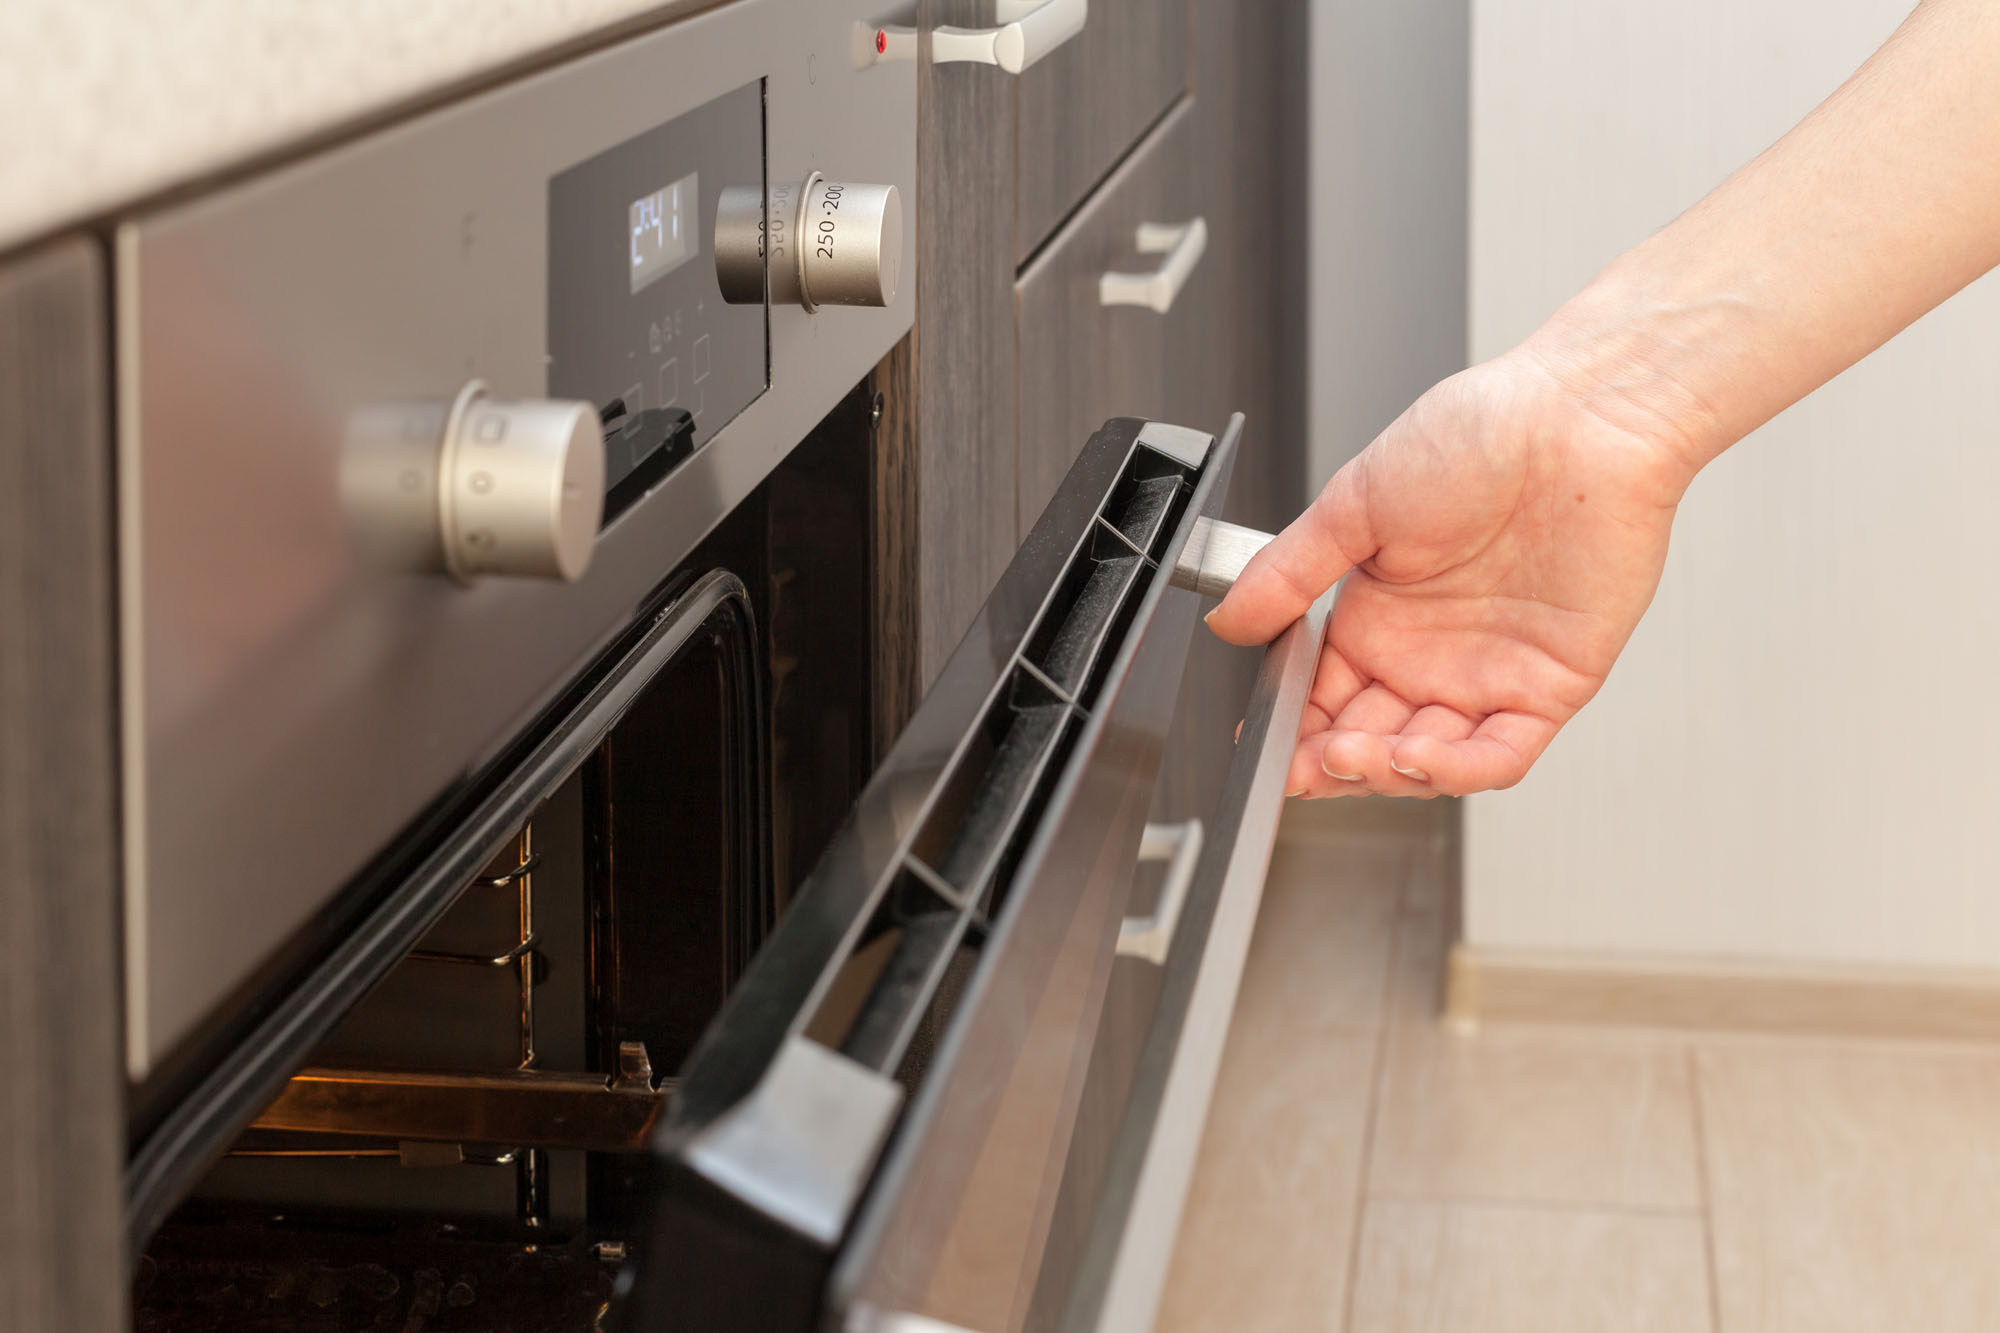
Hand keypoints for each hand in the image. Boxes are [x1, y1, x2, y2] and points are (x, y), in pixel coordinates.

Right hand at [1206, 349, 1696, 797]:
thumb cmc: (1479, 436)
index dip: (1291, 731)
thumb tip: (1227, 620)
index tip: (1261, 744)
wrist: (1577, 419)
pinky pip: (1500, 754)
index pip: (1321, 698)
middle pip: (1368, 741)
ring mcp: (1489, 674)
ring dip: (1384, 774)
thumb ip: (1288, 573)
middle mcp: (1431, 653)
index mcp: (1378, 615)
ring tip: (1349, 756)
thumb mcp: (1353, 504)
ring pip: (1429, 761)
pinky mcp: (1551, 686)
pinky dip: (1456, 771)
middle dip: (1329, 763)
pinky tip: (1415, 758)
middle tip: (1302, 761)